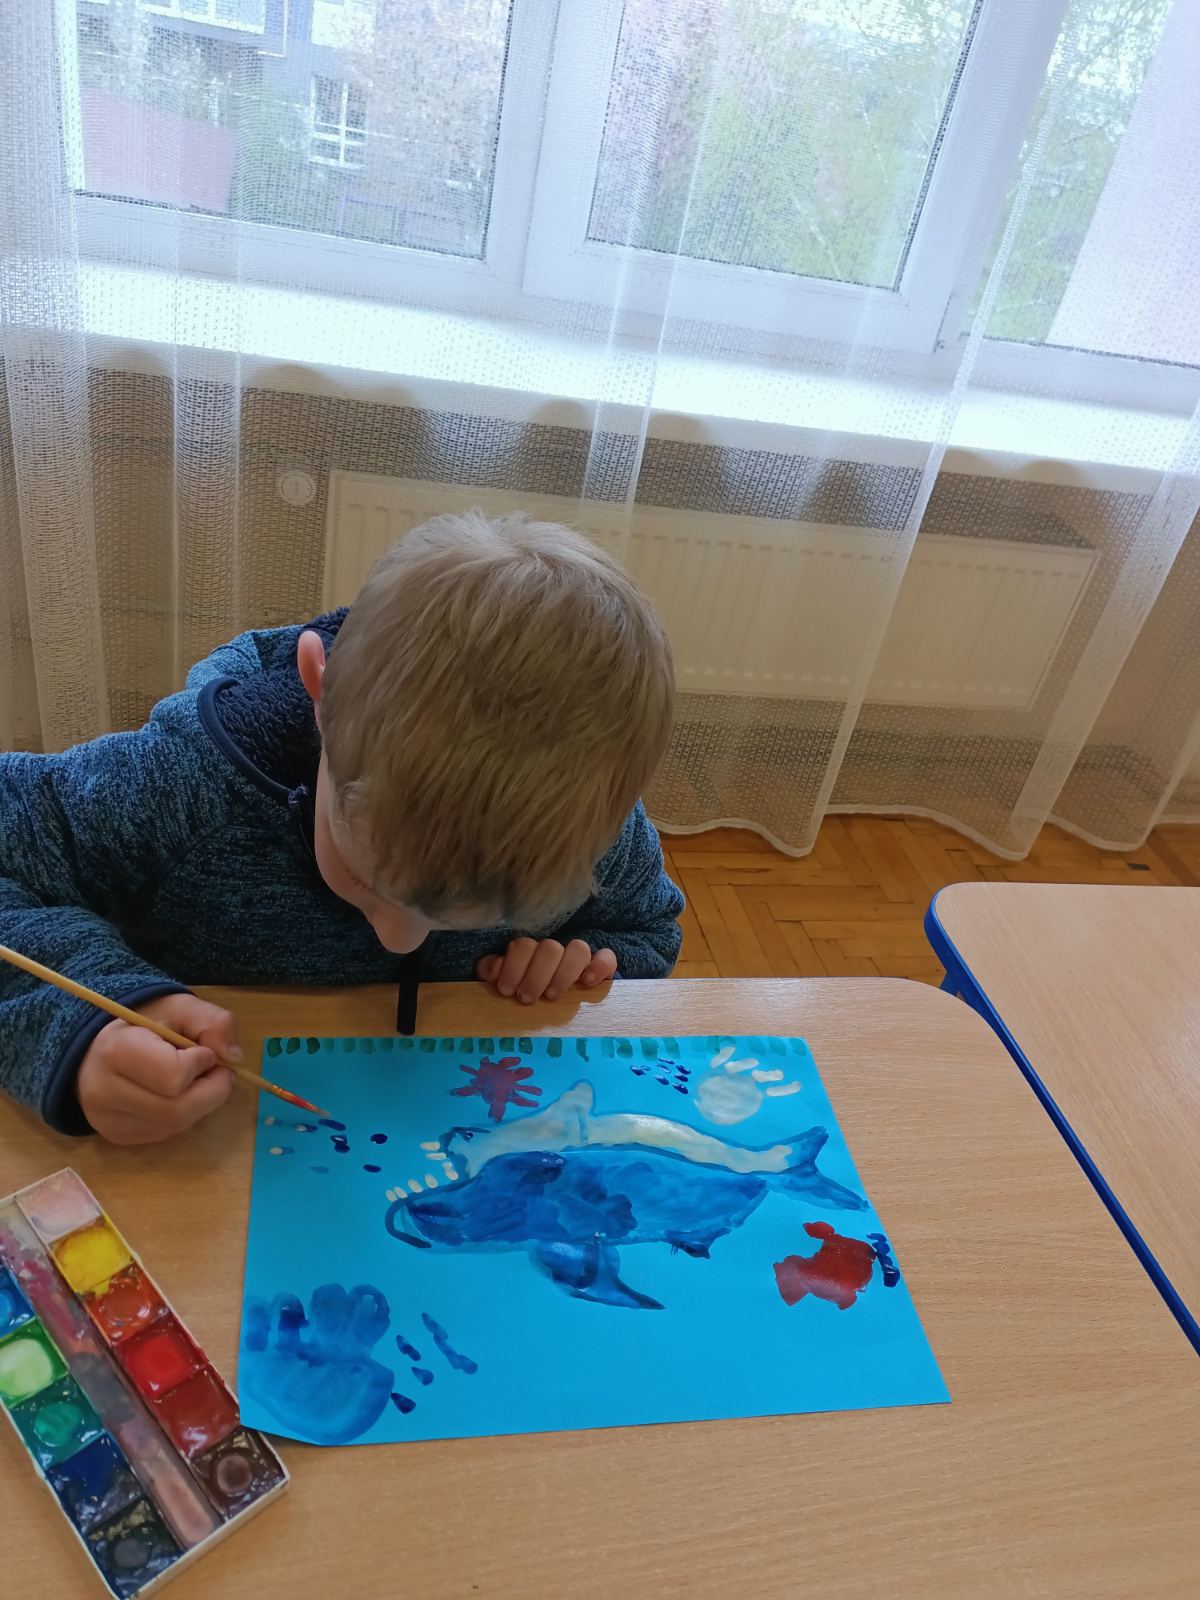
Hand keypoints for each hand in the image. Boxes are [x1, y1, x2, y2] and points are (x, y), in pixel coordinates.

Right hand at [77, 993, 239, 1144]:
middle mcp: (104, 1092)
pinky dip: (183, 1116)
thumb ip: (213, 1022)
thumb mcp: (180, 1007)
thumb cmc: (144, 1023)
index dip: (201, 1063)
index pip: (174, 1077)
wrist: (102, 1044)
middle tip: (216, 1071)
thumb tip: (234, 1058)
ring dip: (200, 1104)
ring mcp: (107, 1119)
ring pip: (175, 1126)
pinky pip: (164, 1133)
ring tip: (194, 1080)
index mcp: (116, 1052)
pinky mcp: (115, 1135)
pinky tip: (175, 1095)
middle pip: (178, 1110)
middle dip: (211, 1091)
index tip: (202, 1051)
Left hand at [475, 938, 616, 1002]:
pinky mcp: (599, 968)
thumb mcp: (502, 979)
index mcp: (528, 951)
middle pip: (550, 948)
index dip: (514, 966)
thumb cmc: (520, 989)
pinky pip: (607, 957)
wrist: (547, 999)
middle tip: (527, 998)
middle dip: (537, 975)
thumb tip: (494, 969)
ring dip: (564, 973)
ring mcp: (577, 958)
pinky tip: (587, 982)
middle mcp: (553, 951)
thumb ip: (494, 971)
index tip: (507, 990)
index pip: (523, 945)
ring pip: (578, 949)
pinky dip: (599, 966)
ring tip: (552, 996)